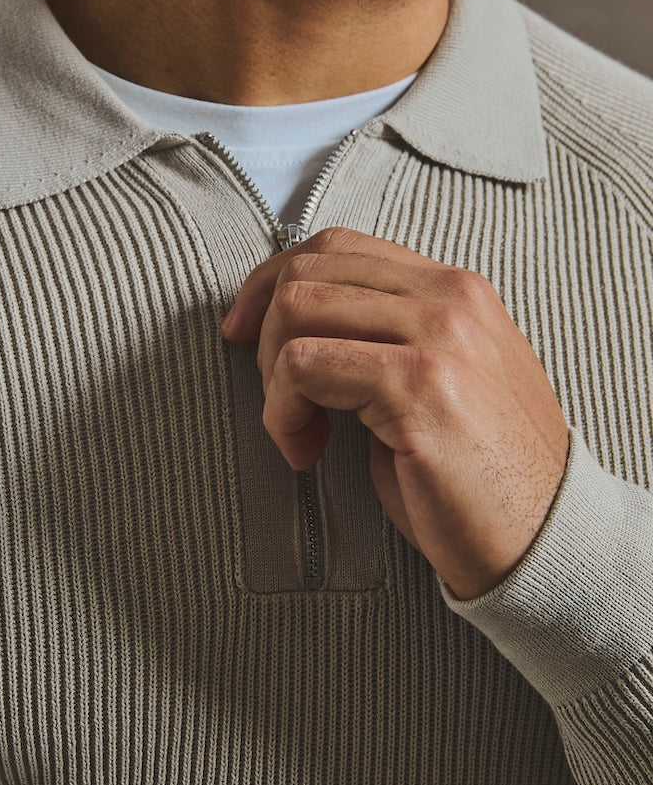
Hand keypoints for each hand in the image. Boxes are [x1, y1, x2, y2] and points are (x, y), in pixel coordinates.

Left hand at [219, 225, 570, 601]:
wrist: (541, 538)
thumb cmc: (476, 473)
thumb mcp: (439, 381)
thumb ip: (388, 336)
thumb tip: (293, 318)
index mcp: (457, 289)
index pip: (337, 246)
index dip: (272, 281)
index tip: (244, 332)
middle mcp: (451, 299)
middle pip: (308, 270)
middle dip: (266, 335)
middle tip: (279, 401)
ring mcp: (438, 337)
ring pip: (296, 309)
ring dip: (273, 378)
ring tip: (297, 431)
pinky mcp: (418, 385)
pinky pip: (302, 367)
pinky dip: (283, 414)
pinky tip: (306, 453)